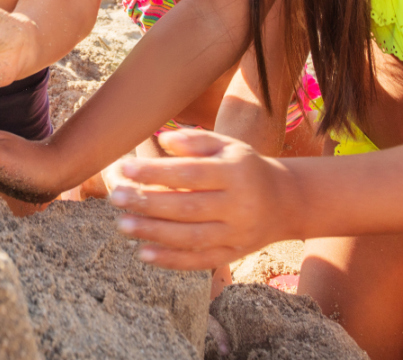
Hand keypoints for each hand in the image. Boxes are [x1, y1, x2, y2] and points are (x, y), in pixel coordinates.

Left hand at [108, 129, 292, 270]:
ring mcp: (236, 234)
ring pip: (190, 237)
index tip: (125, 169)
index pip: (189, 173)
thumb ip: (195, 141)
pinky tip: (144, 254)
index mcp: (235, 172)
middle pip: (187, 207)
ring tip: (122, 224)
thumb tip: (162, 140)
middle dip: (148, 203)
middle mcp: (238, 205)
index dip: (155, 172)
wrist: (285, 201)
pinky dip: (171, 260)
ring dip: (153, 233)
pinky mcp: (233, 255)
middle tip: (116, 198)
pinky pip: (199, 261)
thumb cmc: (245, 166)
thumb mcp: (227, 145)